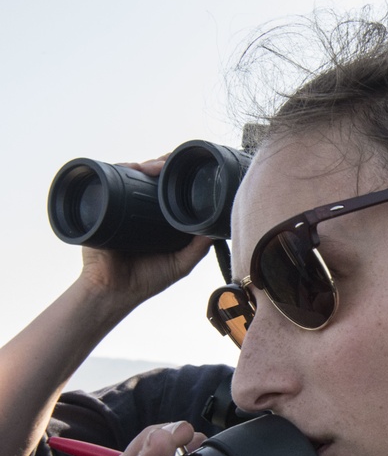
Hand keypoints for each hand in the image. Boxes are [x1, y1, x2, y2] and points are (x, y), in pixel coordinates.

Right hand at [77, 158, 212, 311]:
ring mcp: (120, 207)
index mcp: (158, 220)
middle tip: (169, 164)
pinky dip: (120, 170)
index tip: (186, 168)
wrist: (113, 291)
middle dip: (160, 165)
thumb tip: (218, 231)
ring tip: (155, 167)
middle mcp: (139, 210)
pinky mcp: (102, 208)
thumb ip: (197, 249)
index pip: (167, 190)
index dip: (175, 177)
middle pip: (149, 178)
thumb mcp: (180, 264)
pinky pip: (108, 182)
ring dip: (143, 165)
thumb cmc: (146, 280)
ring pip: (131, 177)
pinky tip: (133, 168)